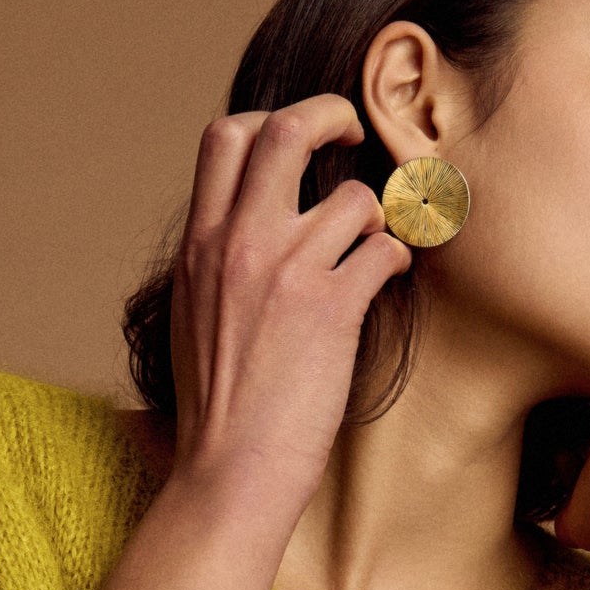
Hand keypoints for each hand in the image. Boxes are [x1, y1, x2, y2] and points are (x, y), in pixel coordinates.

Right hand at [169, 95, 412, 518]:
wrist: (229, 473)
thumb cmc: (217, 412)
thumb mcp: (193, 318)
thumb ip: (216, 263)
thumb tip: (243, 230)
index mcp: (199, 246)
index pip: (225, 137)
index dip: (271, 120)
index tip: (299, 141)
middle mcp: (239, 245)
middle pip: (287, 131)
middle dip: (331, 116)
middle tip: (354, 135)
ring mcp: (286, 272)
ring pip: (353, 198)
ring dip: (375, 218)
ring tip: (372, 250)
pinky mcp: (332, 308)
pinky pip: (384, 249)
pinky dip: (396, 258)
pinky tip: (388, 281)